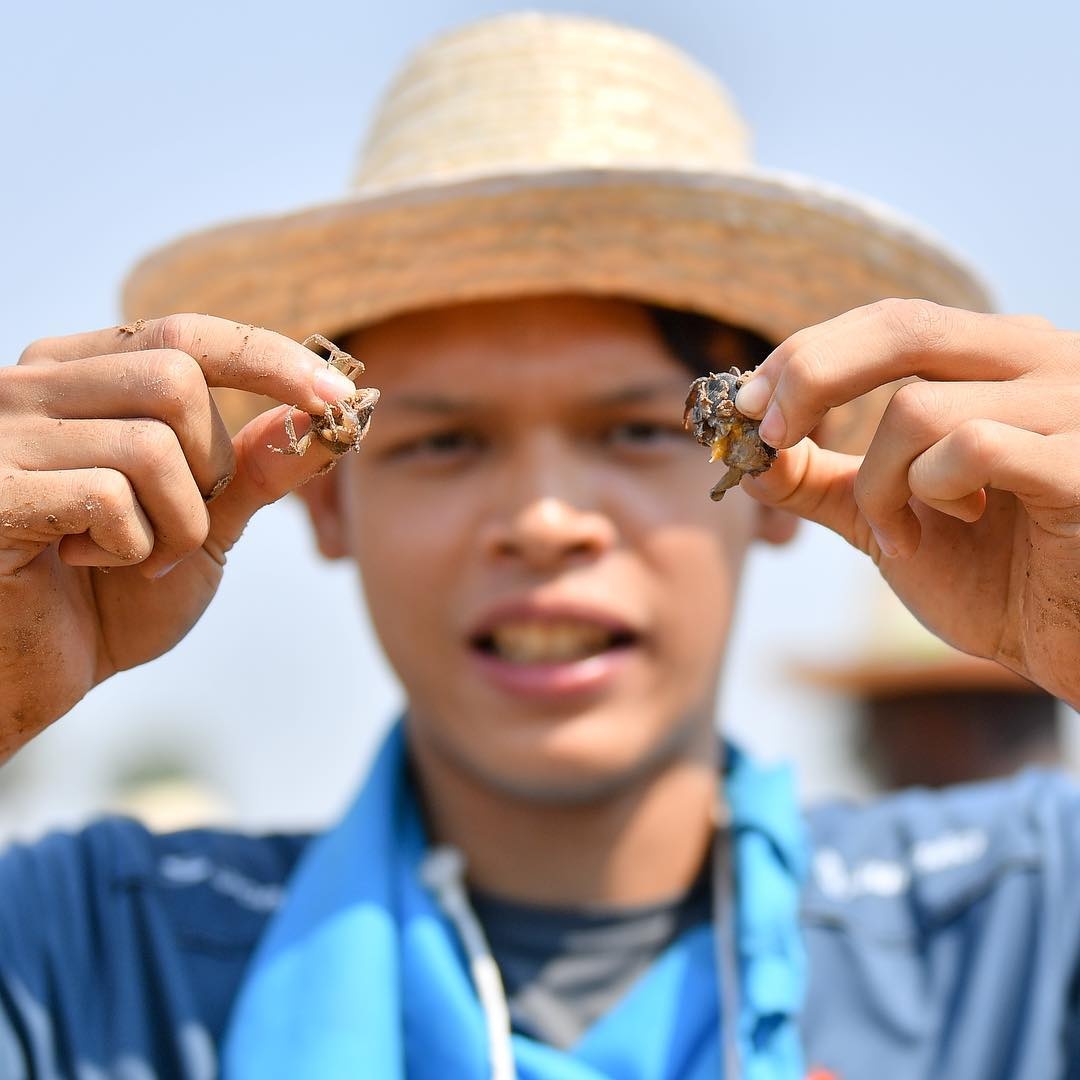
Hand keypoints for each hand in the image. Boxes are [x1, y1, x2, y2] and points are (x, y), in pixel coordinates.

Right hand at [0, 314, 359, 755]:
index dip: (270, 359)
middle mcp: (29, 386)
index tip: (340, 396)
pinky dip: (130, 547)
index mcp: (79, 376)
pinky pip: (109, 495)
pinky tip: (83, 565)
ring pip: (152, 444)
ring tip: (136, 557)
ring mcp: (1, 434)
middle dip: (210, 467)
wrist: (30, 676)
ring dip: (177, 523)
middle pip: (177, 380)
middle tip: (181, 524)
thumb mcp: (205, 526)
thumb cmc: (111, 597)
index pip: (186, 335)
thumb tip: (322, 414)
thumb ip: (255, 469)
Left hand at [734, 299, 1079, 707]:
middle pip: (900, 327)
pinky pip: (971, 448)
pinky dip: (929, 496)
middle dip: (810, 378)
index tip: (746, 406)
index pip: (888, 322)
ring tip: (900, 531)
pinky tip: (955, 527)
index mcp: (995, 359)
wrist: (1067, 643)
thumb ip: (819, 480)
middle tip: (771, 435)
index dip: (806, 356)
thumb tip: (742, 453)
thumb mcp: (883, 515)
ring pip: (918, 408)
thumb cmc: (989, 574)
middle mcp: (1041, 359)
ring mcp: (1072, 404)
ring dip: (878, 484)